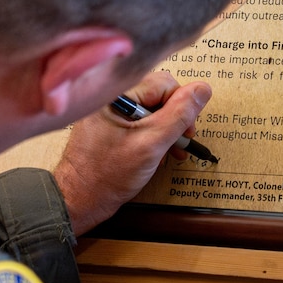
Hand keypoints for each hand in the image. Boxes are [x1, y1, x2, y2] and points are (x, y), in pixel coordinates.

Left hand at [53, 72, 211, 234]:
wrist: (80, 199)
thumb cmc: (107, 175)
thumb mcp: (152, 144)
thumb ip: (179, 115)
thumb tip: (202, 90)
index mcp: (117, 94)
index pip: (164, 83)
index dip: (182, 106)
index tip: (186, 131)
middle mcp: (112, 97)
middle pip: (159, 94)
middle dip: (175, 119)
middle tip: (180, 141)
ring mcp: (110, 111)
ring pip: (151, 109)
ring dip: (166, 129)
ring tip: (170, 150)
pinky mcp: (111, 124)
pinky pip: (139, 121)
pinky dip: (153, 135)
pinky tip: (157, 152)